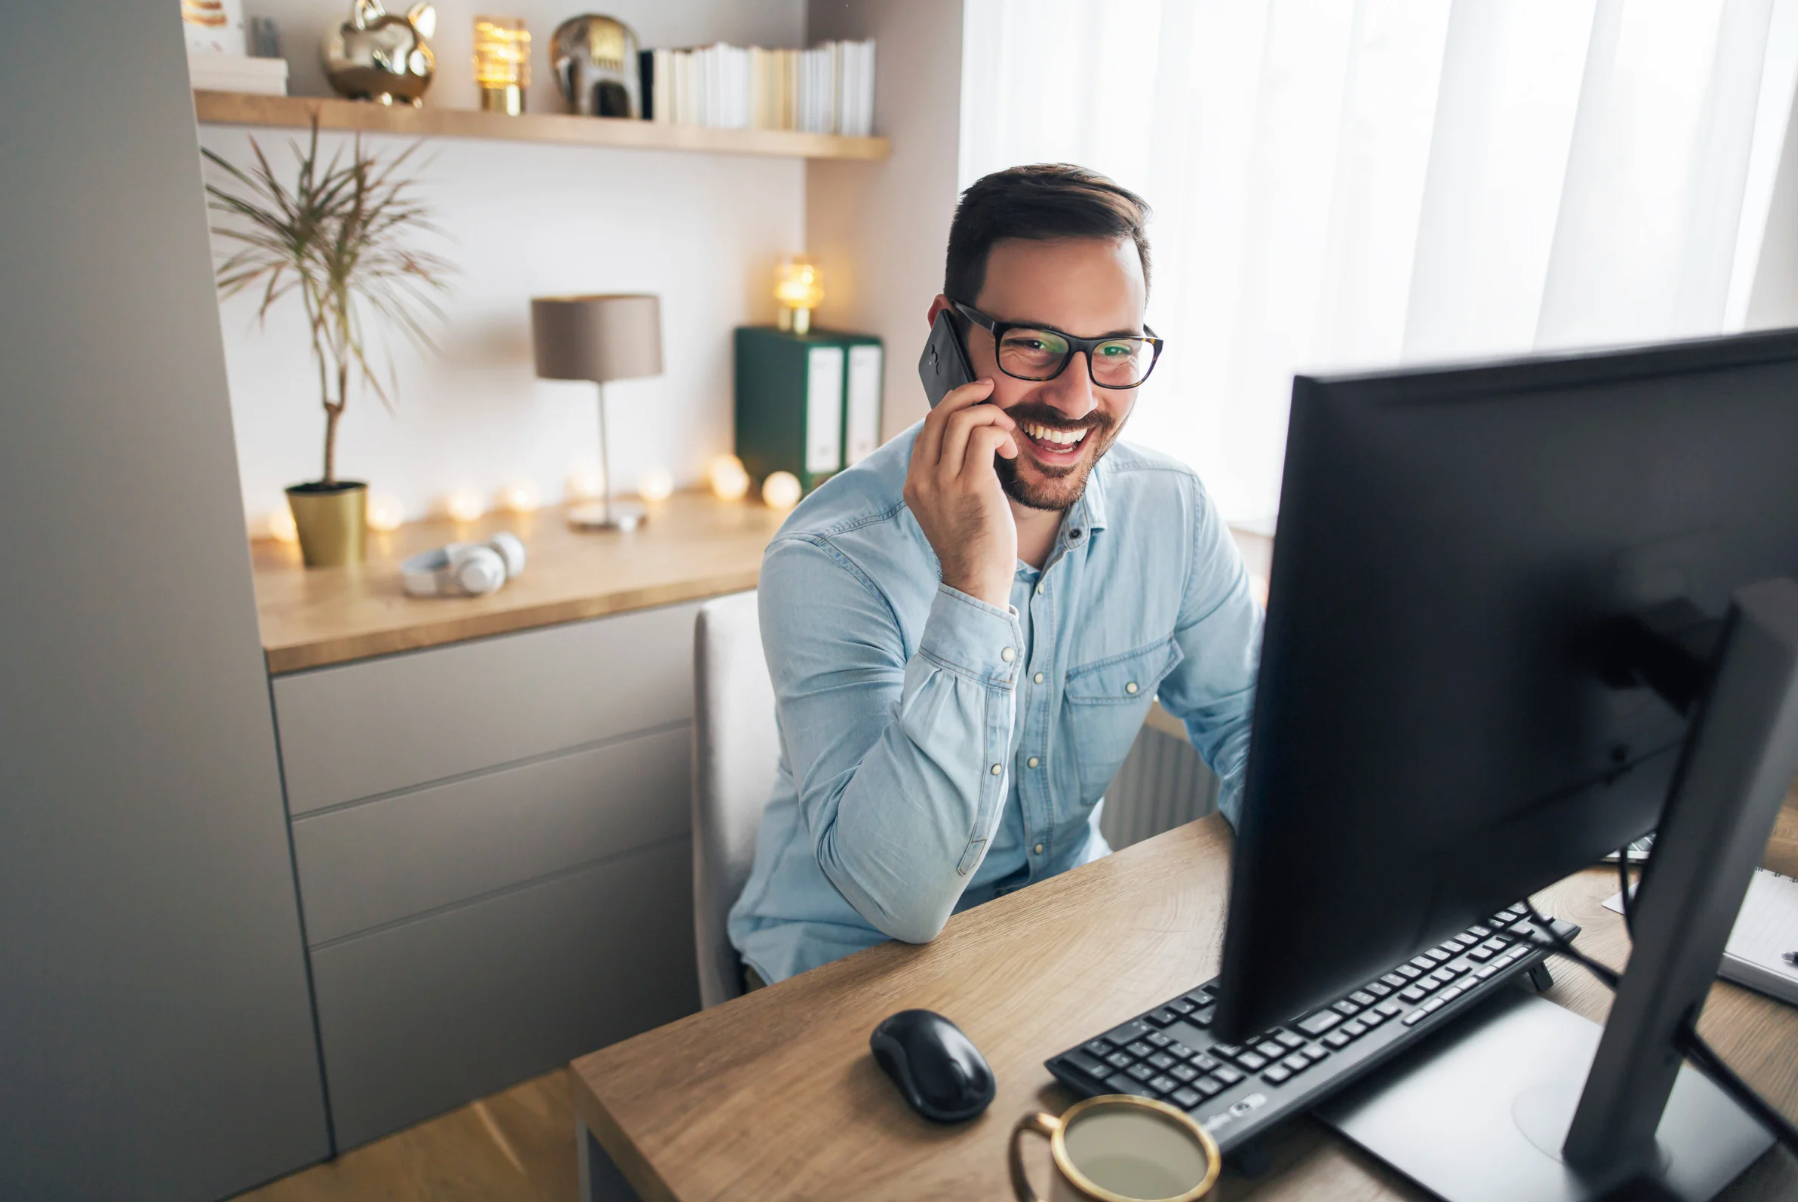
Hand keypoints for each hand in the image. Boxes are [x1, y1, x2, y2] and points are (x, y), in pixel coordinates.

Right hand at [903, 378, 1018, 607]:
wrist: (975, 580)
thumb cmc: (971, 546)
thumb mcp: (948, 508)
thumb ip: (950, 477)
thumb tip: (973, 443)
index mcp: (914, 483)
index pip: (927, 429)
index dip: (952, 409)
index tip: (975, 405)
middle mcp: (922, 478)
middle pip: (938, 415)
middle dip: (968, 395)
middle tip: (991, 390)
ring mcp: (944, 481)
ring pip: (961, 420)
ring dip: (990, 415)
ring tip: (1008, 434)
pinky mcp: (970, 485)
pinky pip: (983, 436)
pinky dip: (1000, 433)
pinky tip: (1011, 451)